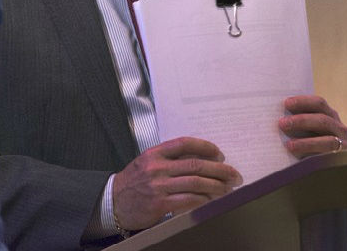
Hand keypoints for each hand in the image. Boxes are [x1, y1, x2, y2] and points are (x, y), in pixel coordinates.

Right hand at [112, 137, 241, 230]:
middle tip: (233, 174)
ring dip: (216, 186)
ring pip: (195, 182)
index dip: (206, 147)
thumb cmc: (134, 181)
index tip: (220, 154)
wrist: (113, 202)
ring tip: (228, 188)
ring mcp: (158, 186)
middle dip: (220, 169)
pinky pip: (188, 200)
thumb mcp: (148, 162)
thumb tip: (202, 158)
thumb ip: (170, 158)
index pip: (185, 143)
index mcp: (155, 153)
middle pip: (196, 164)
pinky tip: (212, 200)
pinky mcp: (160, 204)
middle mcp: (157, 168)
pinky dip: (204, 199)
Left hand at [278, 95, 346, 157]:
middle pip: (323, 120)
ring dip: (307, 142)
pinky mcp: (344, 161)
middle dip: (302, 120)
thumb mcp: (307, 135)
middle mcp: (339, 128)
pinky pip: (330, 159)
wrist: (330, 179)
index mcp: (330, 116)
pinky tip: (302, 160)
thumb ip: (299, 127)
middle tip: (282, 123)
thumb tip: (279, 121)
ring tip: (289, 145)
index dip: (303, 101)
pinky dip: (317, 160)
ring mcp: (344, 145)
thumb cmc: (311, 151)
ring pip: (328, 141)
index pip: (319, 104)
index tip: (286, 103)